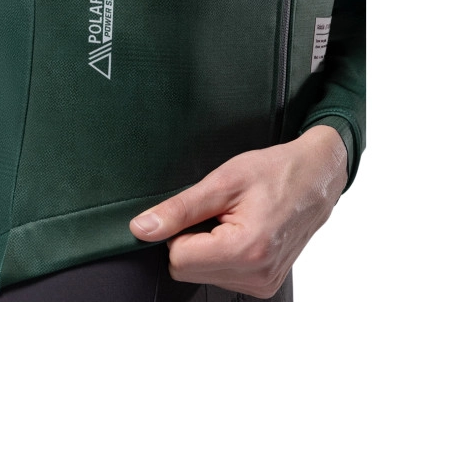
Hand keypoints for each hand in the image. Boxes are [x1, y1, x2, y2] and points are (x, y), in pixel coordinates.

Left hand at [129, 124, 347, 297]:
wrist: (316, 177)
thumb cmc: (274, 172)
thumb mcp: (222, 181)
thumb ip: (178, 210)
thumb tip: (141, 230)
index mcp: (246, 250)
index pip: (177, 258)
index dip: (180, 229)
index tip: (204, 209)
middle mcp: (257, 276)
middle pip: (187, 271)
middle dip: (194, 240)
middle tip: (220, 213)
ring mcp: (263, 285)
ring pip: (202, 275)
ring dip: (209, 247)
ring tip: (236, 220)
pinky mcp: (266, 286)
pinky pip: (221, 277)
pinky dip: (223, 255)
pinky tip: (244, 232)